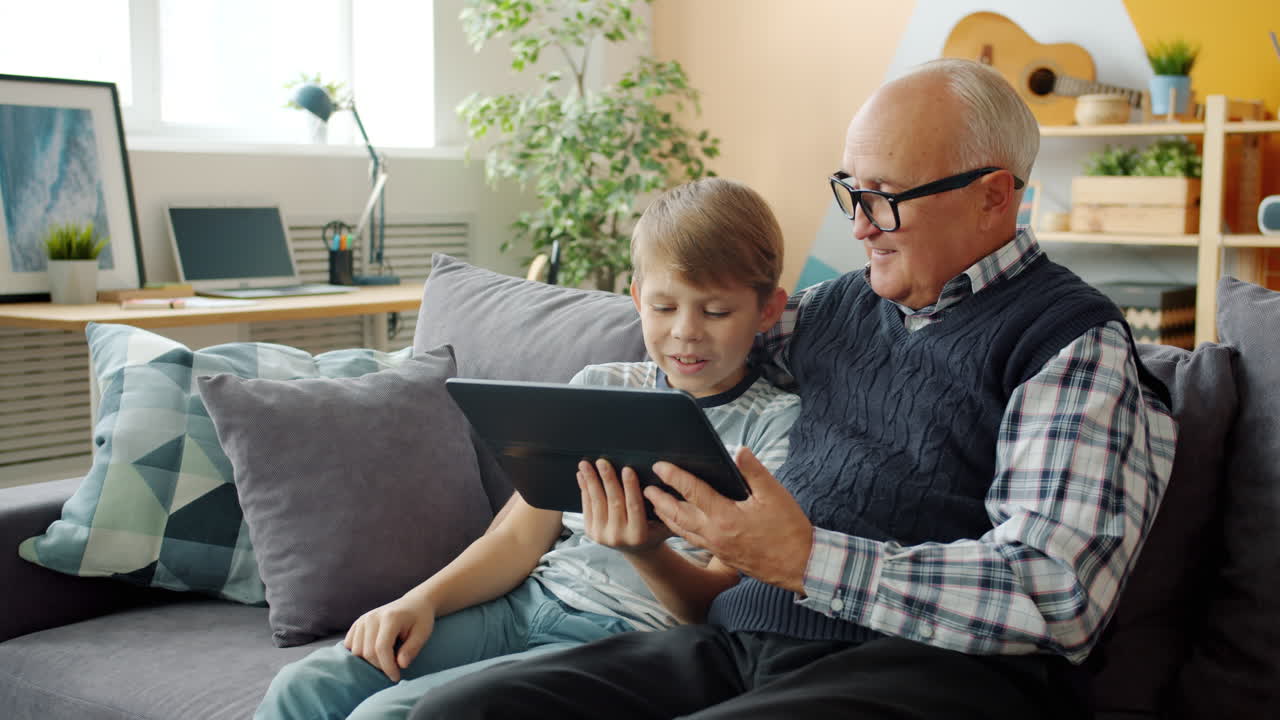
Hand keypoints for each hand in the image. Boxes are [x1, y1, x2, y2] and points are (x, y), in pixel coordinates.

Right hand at [343, 594, 435, 682]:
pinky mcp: (357, 623)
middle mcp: (372, 617)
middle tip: (394, 669)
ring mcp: (362, 619)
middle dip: (380, 666)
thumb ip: (412, 649)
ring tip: (385, 660)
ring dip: (369, 661)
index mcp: (390, 617)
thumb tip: (400, 665)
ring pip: (356, 651)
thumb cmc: (420, 619)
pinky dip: (359, 654)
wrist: (413, 603)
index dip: (387, 667)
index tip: (396, 678)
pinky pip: (349, 644)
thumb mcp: (423, 633)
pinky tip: (373, 655)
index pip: (381, 648)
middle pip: (367, 652)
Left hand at [579, 459, 671, 553]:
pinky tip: (582, 476)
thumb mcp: (665, 524)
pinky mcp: (591, 532)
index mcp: (638, 535)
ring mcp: (602, 536)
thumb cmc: (653, 531)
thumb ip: (666, 508)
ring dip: (591, 481)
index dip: (630, 487)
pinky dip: (584, 489)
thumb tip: (668, 483)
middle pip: (613, 502)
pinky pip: (587, 507)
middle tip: (602, 462)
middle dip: (607, 479)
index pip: (634, 506)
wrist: (637, 550)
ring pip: (597, 503)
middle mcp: (619, 537)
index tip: (627, 469)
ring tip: (586, 465)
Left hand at [645, 447, 813, 592]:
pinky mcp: (723, 555)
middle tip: (645, 488)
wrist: (800, 566)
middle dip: (660, 500)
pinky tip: (680, 526)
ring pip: (683, 531)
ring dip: (667, 517)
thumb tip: (739, 450)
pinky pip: (694, 541)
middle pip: (678, 514)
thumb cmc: (789, 530)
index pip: (692, 492)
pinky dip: (681, 530)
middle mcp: (715, 534)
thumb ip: (754, 471)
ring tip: (655, 506)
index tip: (660, 466)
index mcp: (725, 516)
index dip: (674, 476)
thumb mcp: (775, 495)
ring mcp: (717, 547)